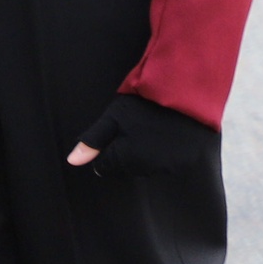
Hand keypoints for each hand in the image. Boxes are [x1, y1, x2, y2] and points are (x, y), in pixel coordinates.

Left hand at [70, 93, 217, 174]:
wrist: (190, 95)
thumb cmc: (148, 103)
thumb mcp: (116, 115)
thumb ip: (94, 139)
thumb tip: (73, 161)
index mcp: (123, 157)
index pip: (105, 166)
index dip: (109, 149)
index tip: (119, 133)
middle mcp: (143, 167)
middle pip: (126, 167)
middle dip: (128, 153)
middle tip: (138, 129)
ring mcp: (166, 167)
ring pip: (147, 167)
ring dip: (148, 154)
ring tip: (156, 130)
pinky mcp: (185, 162)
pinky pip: (168, 164)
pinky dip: (167, 153)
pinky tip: (171, 135)